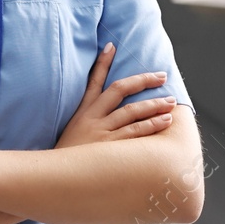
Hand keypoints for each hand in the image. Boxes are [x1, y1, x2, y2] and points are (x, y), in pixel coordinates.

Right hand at [57, 42, 175, 148]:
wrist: (53, 177)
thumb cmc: (67, 159)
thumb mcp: (71, 134)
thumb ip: (86, 122)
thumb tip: (105, 117)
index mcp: (82, 113)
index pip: (93, 81)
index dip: (102, 63)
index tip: (112, 45)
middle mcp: (91, 118)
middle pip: (119, 90)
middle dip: (142, 80)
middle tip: (162, 76)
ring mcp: (100, 132)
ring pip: (131, 111)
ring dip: (153, 104)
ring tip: (171, 101)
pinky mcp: (108, 147)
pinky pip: (134, 132)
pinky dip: (151, 125)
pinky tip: (165, 121)